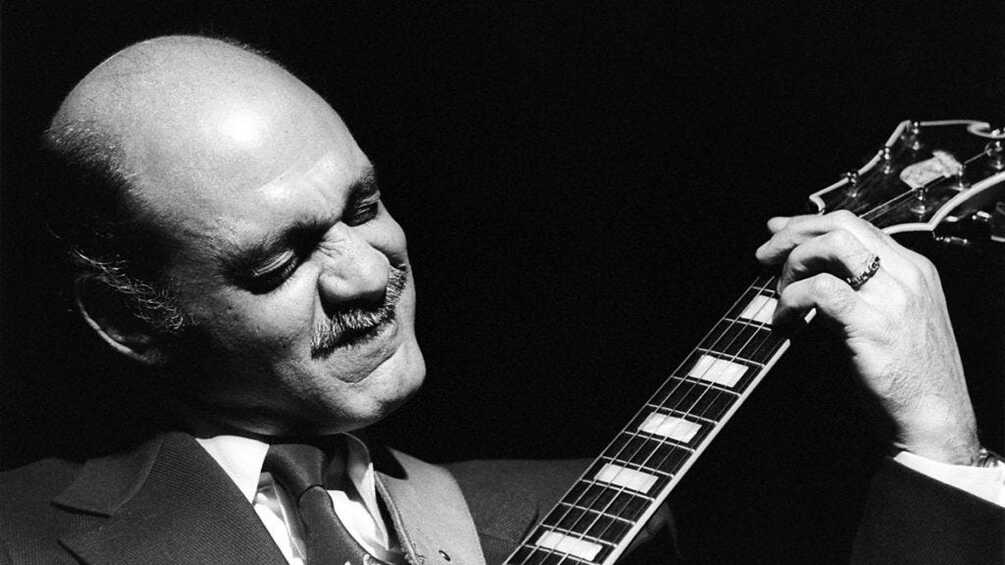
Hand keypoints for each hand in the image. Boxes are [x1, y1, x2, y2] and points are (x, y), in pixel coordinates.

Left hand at [755, 210, 979, 464]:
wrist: (934, 419)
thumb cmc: (906, 377)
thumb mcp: (886, 319)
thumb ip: (854, 289)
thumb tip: (803, 266)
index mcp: (913, 269)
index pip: (855, 225)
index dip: (807, 224)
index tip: (776, 232)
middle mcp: (907, 274)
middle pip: (841, 224)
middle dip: (792, 234)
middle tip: (763, 257)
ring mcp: (893, 297)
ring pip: (832, 245)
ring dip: (793, 262)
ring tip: (780, 292)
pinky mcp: (874, 323)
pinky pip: (821, 289)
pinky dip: (792, 299)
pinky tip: (785, 320)